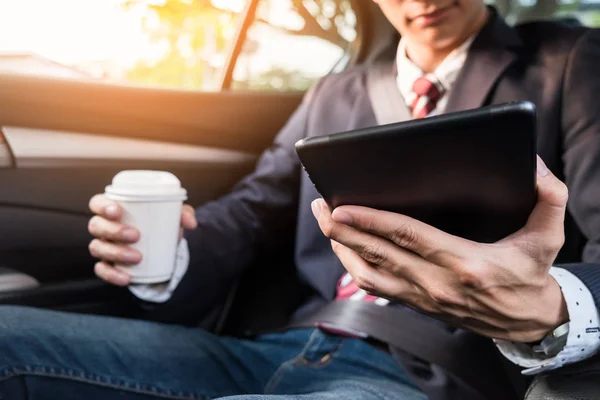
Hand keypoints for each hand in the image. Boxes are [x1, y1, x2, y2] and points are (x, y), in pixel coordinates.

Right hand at [87, 194, 196, 285]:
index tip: (118, 211)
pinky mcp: (107, 264)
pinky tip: (126, 277)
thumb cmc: (160, 222)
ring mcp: (103, 246)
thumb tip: (191, 223)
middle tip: (136, 235)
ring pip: (97, 248)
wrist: (159, 246)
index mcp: (112, 208)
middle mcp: (103, 226)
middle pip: (96, 226)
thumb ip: (183, 214)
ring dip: (115, 253)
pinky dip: (112, 275)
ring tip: (137, 257)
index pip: (97, 203)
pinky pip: (102, 270)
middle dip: (114, 231)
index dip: (103, 206)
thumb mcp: (172, 215)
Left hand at [314, 156, 569, 342]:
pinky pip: (377, 288)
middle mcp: (438, 283)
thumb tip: (535, 167)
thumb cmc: (532, 275)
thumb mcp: (549, 236)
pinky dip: (355, 268)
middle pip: (379, 254)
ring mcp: (423, 297)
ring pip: (370, 274)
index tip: (344, 206)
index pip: (408, 237)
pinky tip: (345, 249)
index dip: (372, 221)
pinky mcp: (418, 304)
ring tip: (326, 224)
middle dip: (344, 230)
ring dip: (343, 249)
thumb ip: (548, 198)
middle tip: (321, 208)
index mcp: (465, 263)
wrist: (530, 322)